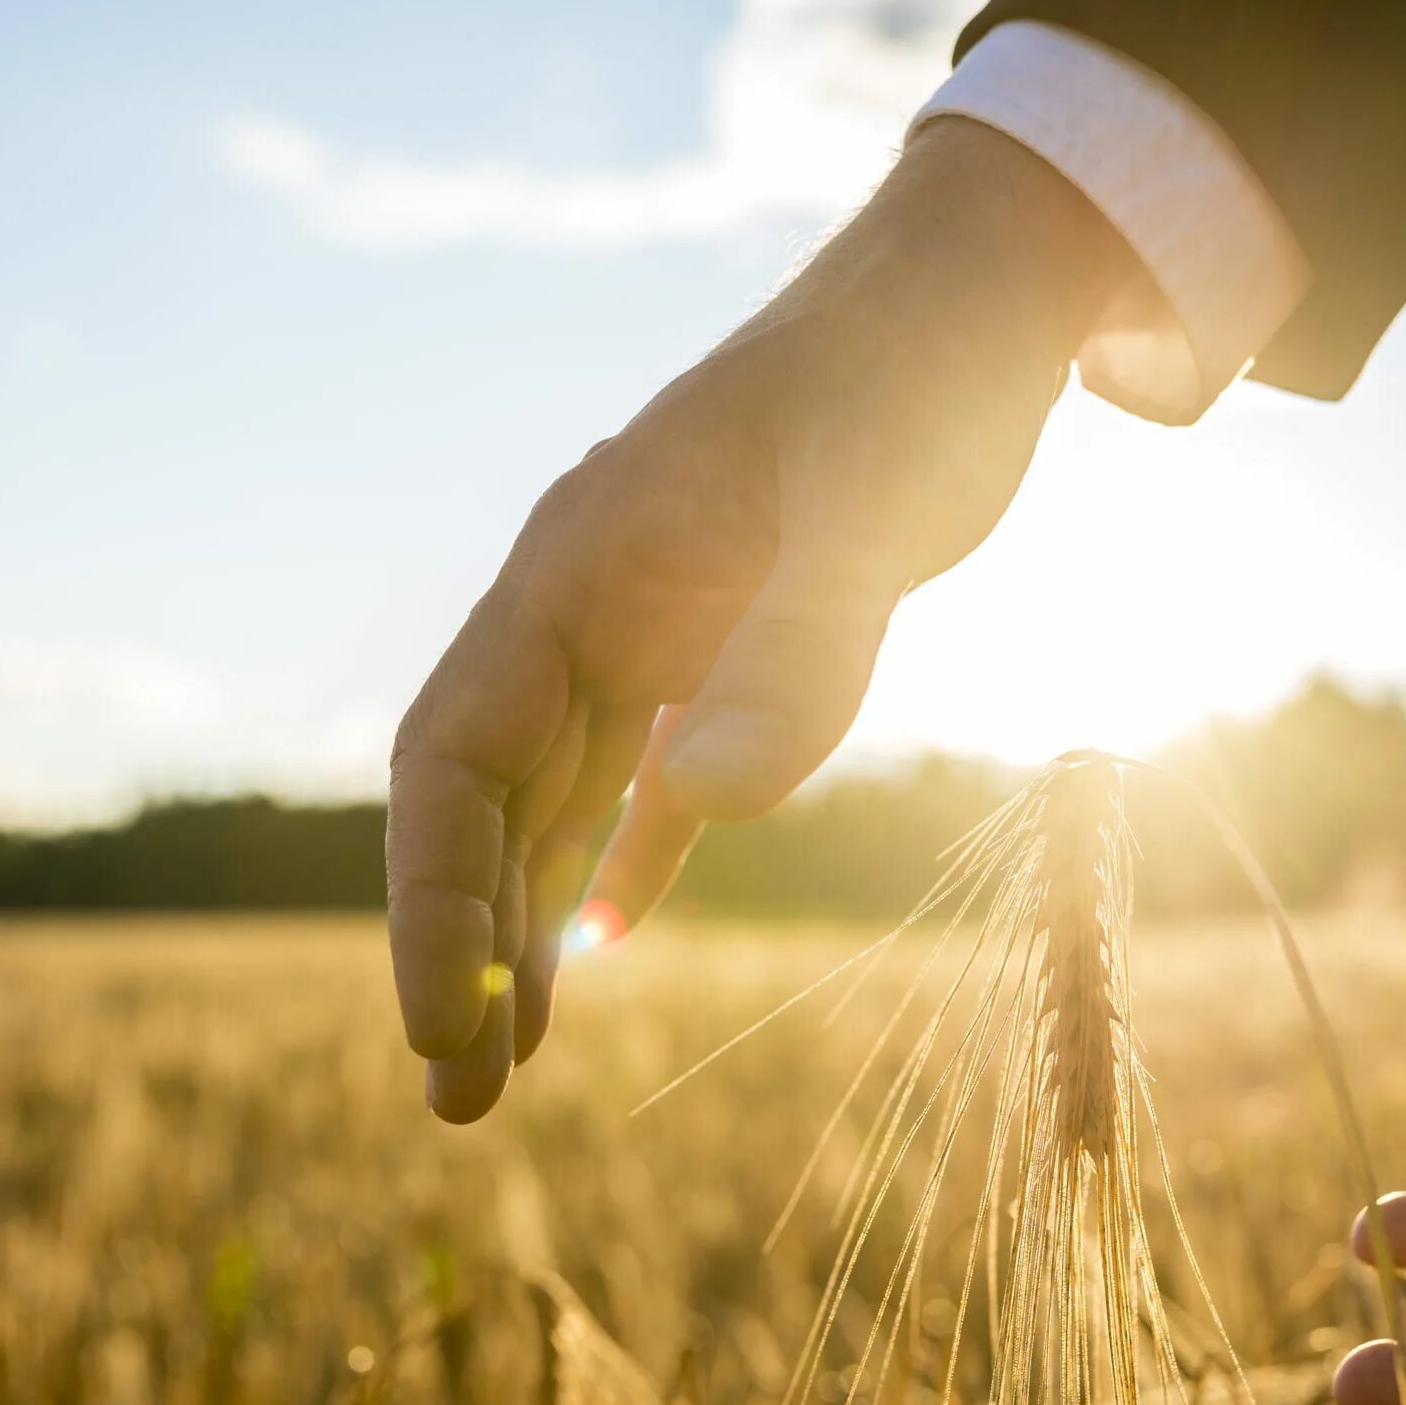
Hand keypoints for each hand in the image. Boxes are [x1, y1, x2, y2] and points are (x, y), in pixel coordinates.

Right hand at [386, 120, 1126, 1119]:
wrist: (975, 302)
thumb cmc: (919, 380)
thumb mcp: (874, 505)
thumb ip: (797, 644)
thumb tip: (703, 804)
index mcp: (576, 566)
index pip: (452, 753)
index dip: (430, 893)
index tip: (438, 1023)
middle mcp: (588, 604)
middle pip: (479, 799)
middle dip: (458, 946)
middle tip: (457, 1102)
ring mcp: (651, 628)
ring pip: (550, 805)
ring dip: (521, 929)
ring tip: (501, 1066)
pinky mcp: (723, 649)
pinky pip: (640, 781)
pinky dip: (614, 869)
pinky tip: (599, 952)